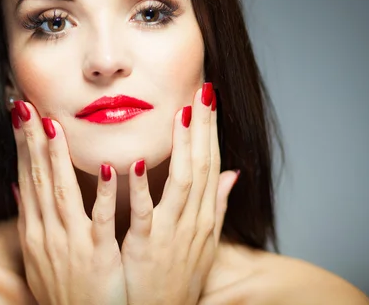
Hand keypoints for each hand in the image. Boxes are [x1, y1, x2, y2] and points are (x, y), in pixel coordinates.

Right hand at [11, 101, 127, 304]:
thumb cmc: (62, 290)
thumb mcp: (37, 256)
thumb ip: (30, 219)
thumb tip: (18, 188)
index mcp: (35, 231)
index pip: (26, 178)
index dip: (21, 145)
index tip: (20, 115)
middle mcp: (47, 234)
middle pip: (37, 179)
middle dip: (31, 140)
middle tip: (25, 105)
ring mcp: (71, 245)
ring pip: (62, 194)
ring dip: (57, 159)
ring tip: (53, 125)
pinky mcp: (97, 257)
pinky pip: (101, 222)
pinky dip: (104, 196)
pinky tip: (108, 169)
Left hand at [121, 83, 238, 304]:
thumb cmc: (180, 277)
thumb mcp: (205, 241)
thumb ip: (217, 205)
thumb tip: (233, 174)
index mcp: (204, 215)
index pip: (211, 163)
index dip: (211, 131)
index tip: (208, 99)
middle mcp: (194, 219)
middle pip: (202, 165)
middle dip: (204, 127)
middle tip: (203, 91)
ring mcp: (173, 233)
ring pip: (182, 182)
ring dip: (183, 147)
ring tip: (181, 112)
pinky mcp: (148, 248)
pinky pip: (147, 214)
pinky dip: (142, 189)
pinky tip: (136, 163)